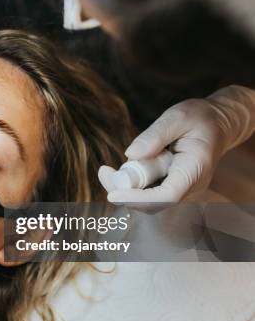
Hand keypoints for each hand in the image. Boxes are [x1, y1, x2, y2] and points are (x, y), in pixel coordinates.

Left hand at [99, 86, 254, 203]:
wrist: (216, 124)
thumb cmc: (199, 118)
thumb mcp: (178, 117)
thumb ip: (155, 134)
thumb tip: (131, 154)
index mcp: (196, 168)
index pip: (167, 195)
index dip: (139, 199)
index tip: (113, 194)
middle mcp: (190, 186)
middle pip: (153, 204)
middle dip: (124, 194)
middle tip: (104, 172)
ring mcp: (181, 189)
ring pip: (148, 202)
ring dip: (124, 190)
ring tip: (108, 170)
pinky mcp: (171, 187)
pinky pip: (148, 194)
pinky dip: (131, 186)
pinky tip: (120, 171)